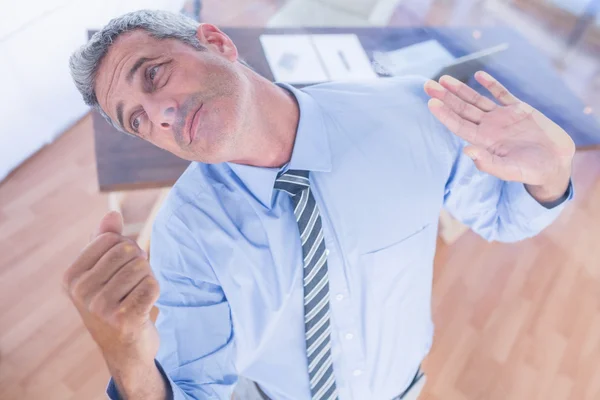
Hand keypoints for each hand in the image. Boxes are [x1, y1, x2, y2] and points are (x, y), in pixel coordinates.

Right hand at [63, 211, 159, 377]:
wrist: (125, 350)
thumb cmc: (115, 304)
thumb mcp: (103, 272)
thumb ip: (105, 241)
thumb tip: (113, 214)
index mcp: (72, 277)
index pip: (110, 239)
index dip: (125, 248)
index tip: (121, 269)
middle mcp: (82, 292)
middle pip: (128, 251)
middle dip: (139, 263)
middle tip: (133, 284)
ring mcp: (102, 308)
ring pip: (142, 267)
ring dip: (147, 278)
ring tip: (137, 296)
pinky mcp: (125, 319)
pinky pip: (151, 285)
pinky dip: (155, 290)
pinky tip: (145, 305)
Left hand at [424, 71, 574, 202]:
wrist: (555, 164)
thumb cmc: (531, 171)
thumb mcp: (509, 170)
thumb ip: (488, 163)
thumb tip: (467, 151)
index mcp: (483, 141)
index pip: (458, 125)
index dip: (444, 114)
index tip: (431, 102)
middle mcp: (489, 127)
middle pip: (462, 109)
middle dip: (445, 97)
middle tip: (427, 84)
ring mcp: (502, 117)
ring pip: (476, 99)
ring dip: (460, 89)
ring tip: (444, 78)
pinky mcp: (519, 109)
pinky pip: (502, 93)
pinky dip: (491, 84)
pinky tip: (479, 75)